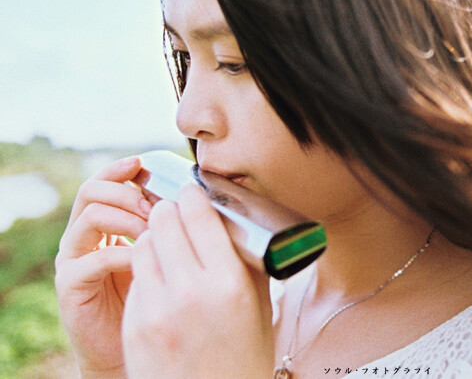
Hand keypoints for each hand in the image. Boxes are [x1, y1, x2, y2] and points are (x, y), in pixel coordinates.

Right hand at [55, 156, 149, 377]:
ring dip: (125, 217)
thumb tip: (195, 191)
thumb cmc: (155, 292)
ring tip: (152, 232)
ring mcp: (72, 258)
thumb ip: (167, 221)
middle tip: (154, 207)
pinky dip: (120, 254)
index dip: (120, 169)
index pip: (104, 181)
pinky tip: (142, 261)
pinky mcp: (69, 285)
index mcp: (102, 220)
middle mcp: (82, 234)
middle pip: (91, 190)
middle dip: (126, 192)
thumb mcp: (163, 248)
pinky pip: (92, 259)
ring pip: (90, 216)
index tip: (142, 163)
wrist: (134, 344)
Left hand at [122, 184, 273, 378]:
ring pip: (143, 244)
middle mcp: (189, 293)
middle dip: (170, 212)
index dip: (193, 195)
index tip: (193, 192)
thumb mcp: (260, 305)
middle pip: (164, 220)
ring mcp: (156, 311)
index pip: (197, 213)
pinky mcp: (134, 327)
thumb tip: (237, 214)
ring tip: (167, 246)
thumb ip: (247, 258)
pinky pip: (136, 278)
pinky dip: (147, 271)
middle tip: (177, 214)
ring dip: (154, 239)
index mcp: (228, 283)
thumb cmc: (242, 357)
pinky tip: (160, 281)